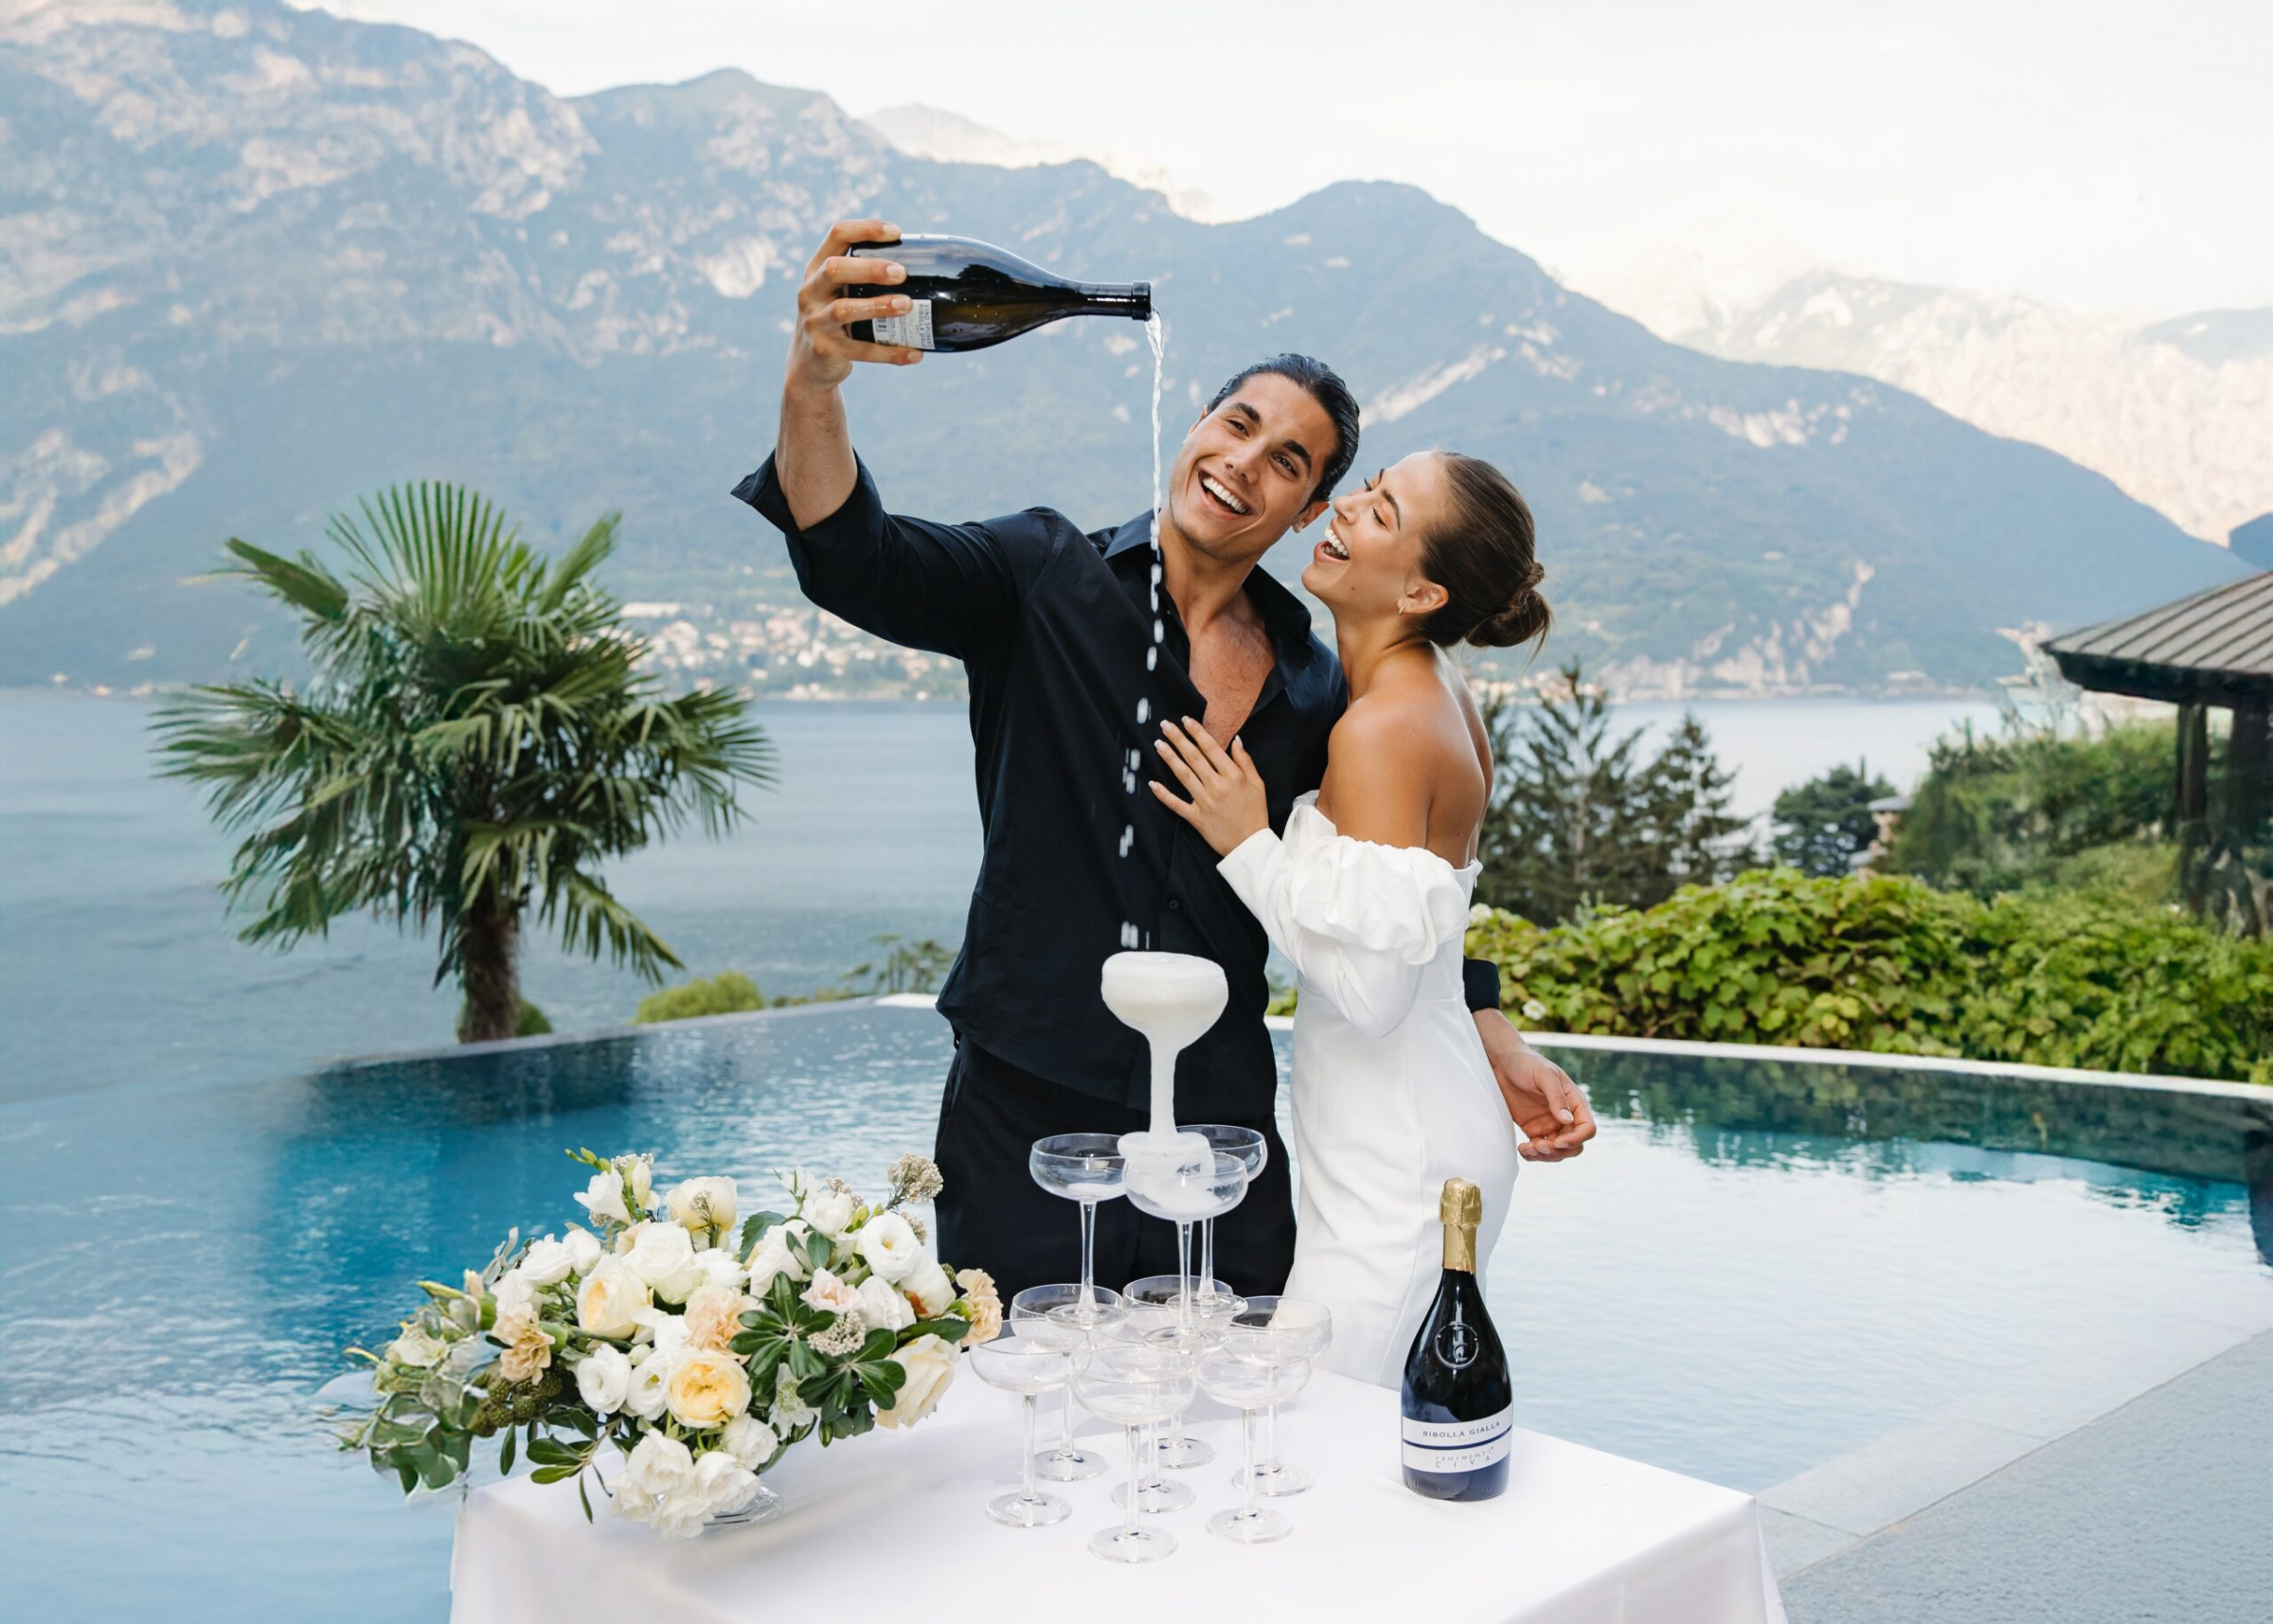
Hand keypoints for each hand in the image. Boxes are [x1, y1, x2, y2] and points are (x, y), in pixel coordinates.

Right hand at [785, 218, 925, 393]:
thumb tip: (922, 267)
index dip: (865, 229)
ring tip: (907, 305)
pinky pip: (861, 351)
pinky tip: (915, 354)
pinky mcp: (826, 350)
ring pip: (843, 309)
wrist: (809, 366)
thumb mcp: (838, 292)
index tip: (895, 233)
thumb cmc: (835, 319)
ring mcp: (815, 321)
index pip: (837, 235)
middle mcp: (810, 291)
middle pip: (834, 269)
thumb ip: (862, 277)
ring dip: (878, 306)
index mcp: (817, 268)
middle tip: (901, 272)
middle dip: (870, 268)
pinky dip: (890, 352)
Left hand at [1150, 717, 1270, 856]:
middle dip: (1178, 739)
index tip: (1186, 720)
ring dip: (1169, 758)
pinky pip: (1176, 804)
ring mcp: (1204, 802)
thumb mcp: (1258, 784)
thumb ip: (1246, 761)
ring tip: (1158, 744)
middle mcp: (1217, 786)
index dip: (1197, 732)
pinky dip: (1163, 794)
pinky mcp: (1196, 817)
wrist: (1251, 845)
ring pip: (1183, 775)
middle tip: (1165, 725)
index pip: (1211, 748)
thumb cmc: (1255, 812)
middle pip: (1194, 757)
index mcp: (1233, 776)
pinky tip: (1153, 783)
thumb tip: (1236, 740)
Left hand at [1472, 1009, 1594, 1160]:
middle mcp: (1565, 1116)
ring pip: (1557, 1151)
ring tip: (1527, 1149)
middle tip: (1539, 1147)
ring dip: (1545, 1156)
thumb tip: (1568, 1121)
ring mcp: (1550, 1124)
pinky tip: (1522, 1149)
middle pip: (1574, 1145)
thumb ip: (1556, 1097)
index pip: (1587, 1128)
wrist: (1503, 1062)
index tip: (1557, 1142)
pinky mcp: (1534, 1129)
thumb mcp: (1544, 1075)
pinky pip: (1539, 1149)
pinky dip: (1533, 1155)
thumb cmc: (1526, 1063)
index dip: (1576, 1140)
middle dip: (1559, 1152)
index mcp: (1574, 1102)